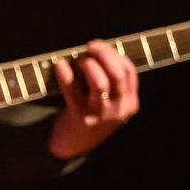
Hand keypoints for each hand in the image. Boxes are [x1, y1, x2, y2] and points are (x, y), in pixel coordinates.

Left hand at [48, 40, 139, 158]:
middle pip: (117, 75)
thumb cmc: (90, 114)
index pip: (129, 72)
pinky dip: (66, 75)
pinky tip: (60, 65)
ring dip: (89, 65)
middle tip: (90, 46)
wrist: (72, 144)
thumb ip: (109, 80)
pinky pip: (73, 93)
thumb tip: (96, 48)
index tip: (99, 45)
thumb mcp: (109, 101)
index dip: (114, 54)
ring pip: (100, 84)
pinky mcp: (79, 118)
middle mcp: (118, 110)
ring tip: (79, 59)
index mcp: (129, 103)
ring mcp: (100, 116)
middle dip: (104, 54)